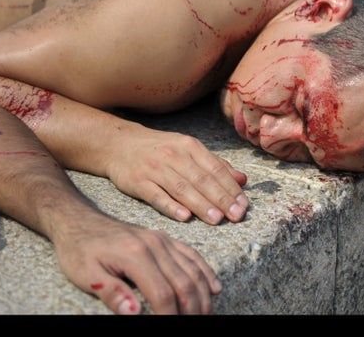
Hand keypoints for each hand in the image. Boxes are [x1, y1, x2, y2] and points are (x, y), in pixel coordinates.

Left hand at [52, 208, 221, 314]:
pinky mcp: (164, 238)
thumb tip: (134, 313)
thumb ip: (112, 293)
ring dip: (203, 296)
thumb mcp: (86, 275)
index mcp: (135, 255)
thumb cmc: (79, 250)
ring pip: (193, 270)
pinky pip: (191, 255)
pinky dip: (205, 273)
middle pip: (184, 283)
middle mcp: (155, 245)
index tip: (172, 329)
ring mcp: (162, 240)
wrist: (78, 220)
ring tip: (205, 315)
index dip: (170, 317)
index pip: (162, 294)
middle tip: (195, 325)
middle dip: (192, 310)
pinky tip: (214, 288)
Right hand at [106, 123, 249, 224]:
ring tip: (217, 219)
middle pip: (201, 179)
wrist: (119, 144)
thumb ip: (215, 165)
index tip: (244, 205)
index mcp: (189, 146)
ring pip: (182, 188)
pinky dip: (171, 206)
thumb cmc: (159, 149)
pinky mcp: (138, 182)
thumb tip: (243, 180)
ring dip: (201, 205)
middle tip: (237, 216)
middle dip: (221, 199)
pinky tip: (185, 217)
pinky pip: (156, 196)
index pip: (215, 168)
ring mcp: (155, 168)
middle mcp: (174, 155)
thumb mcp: (188, 149)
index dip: (231, 187)